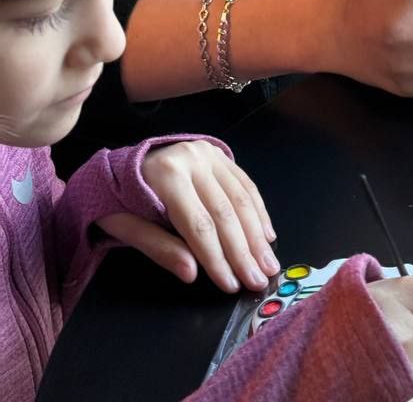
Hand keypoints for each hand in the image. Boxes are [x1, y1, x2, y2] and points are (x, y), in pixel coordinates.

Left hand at [96, 141, 279, 293]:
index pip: (198, 224)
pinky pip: (245, 185)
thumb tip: (191, 274)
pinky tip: (267, 235)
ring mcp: (209, 154)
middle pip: (225, 213)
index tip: (231, 285)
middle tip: (259, 281)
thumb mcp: (127, 228)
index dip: (216, 257)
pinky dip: (259, 212)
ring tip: (269, 264)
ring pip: (241, 199)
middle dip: (243, 252)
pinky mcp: (220, 155)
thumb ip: (159, 249)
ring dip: (258, 236)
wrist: (117, 166)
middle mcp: (193, 159)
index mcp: (166, 176)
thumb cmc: (120, 201)